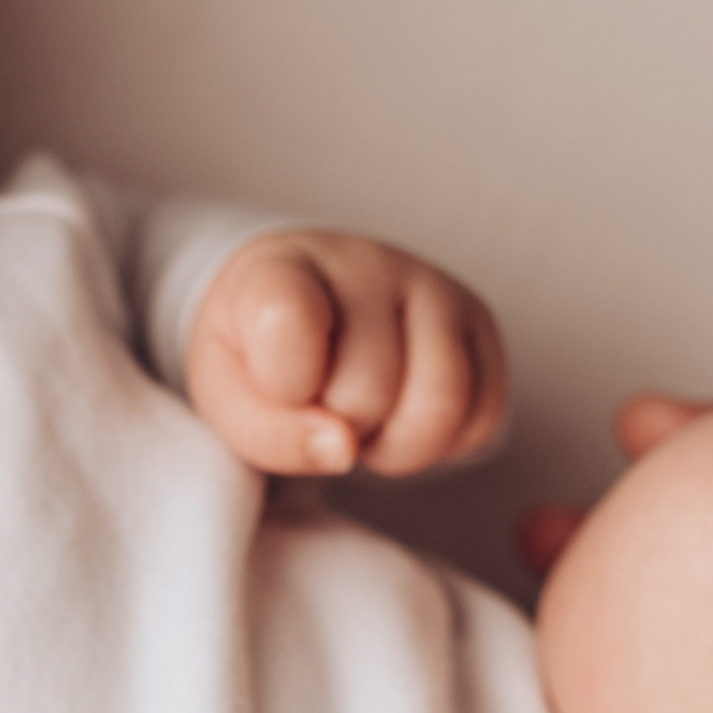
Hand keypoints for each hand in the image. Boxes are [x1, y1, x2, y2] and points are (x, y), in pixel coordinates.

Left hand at [187, 234, 506, 478]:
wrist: (300, 313)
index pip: (292, 325)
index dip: (285, 387)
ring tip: (364, 422)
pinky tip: (403, 418)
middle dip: (342, 428)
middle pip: (370, 389)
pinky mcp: (479, 323)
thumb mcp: (228, 399)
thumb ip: (269, 432)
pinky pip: (484, 414)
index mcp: (283, 269)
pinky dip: (444, 444)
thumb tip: (343, 448)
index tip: (277, 385)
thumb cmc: (257, 359)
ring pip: (442, 402)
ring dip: (398, 446)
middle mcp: (368, 263)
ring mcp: (433, 287)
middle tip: (321, 409)